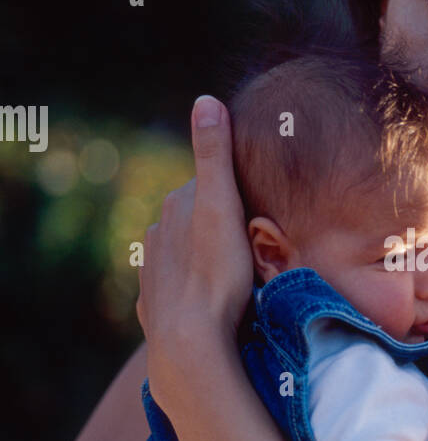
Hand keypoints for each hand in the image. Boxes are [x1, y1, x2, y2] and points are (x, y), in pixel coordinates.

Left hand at [136, 96, 253, 411]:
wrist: (190, 341)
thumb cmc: (216, 273)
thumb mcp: (222, 206)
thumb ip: (214, 154)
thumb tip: (205, 99)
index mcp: (176, 207)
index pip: (209, 187)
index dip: (236, 197)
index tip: (260, 213)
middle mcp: (157, 235)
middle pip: (196, 221)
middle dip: (220, 228)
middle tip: (256, 247)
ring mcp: (154, 272)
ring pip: (185, 255)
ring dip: (207, 260)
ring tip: (238, 277)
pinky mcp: (155, 307)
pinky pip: (180, 290)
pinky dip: (194, 291)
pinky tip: (211, 303)